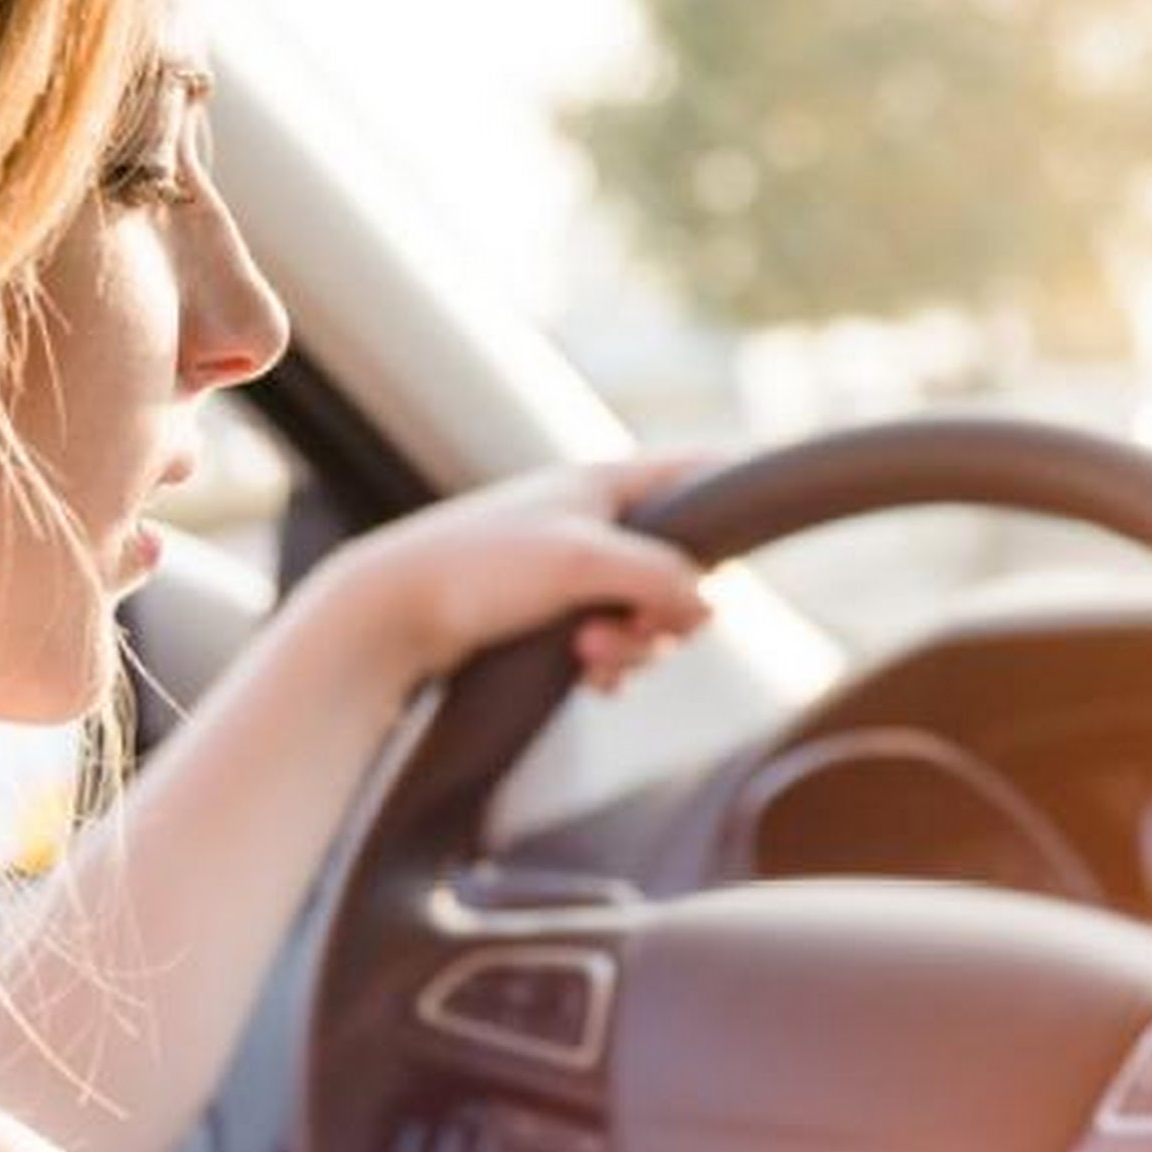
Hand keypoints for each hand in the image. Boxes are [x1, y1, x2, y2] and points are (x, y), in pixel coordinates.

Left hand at [318, 454, 713, 693]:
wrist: (388, 614)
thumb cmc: (480, 569)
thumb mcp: (584, 562)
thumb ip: (662, 577)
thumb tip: (711, 607)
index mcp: (607, 484)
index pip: (701, 470)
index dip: (738, 491)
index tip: (763, 529)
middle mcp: (596, 520)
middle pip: (684, 566)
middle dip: (666, 612)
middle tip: (630, 633)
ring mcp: (574, 569)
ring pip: (649, 614)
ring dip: (633, 646)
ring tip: (589, 659)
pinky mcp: (551, 614)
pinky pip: (614, 643)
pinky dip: (611, 665)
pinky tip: (589, 681)